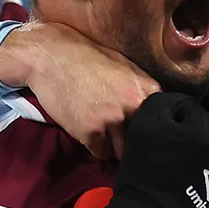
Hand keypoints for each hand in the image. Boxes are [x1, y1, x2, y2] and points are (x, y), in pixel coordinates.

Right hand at [0, 21, 156, 158]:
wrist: (50, 56)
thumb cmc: (85, 56)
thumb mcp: (123, 65)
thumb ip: (142, 88)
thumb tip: (154, 112)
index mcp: (147, 89)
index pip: (158, 123)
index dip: (148, 128)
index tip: (138, 130)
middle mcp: (134, 105)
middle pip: (140, 139)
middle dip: (131, 140)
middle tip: (118, 134)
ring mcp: (112, 120)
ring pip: (121, 150)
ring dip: (113, 146)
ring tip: (102, 132)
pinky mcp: (90, 132)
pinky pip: (99, 152)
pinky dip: (94, 145)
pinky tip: (86, 129)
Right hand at [88, 93, 208, 207]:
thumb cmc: (146, 171)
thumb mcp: (145, 124)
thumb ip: (164, 101)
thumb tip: (178, 103)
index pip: (188, 110)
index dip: (168, 121)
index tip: (156, 138)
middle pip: (204, 131)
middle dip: (188, 138)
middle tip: (167, 155)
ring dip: (199, 156)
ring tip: (178, 172)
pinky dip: (208, 176)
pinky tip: (191, 185)